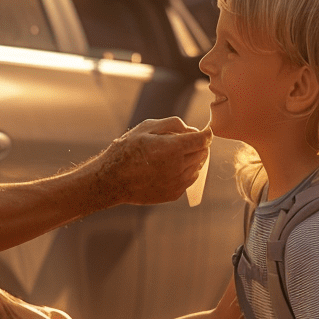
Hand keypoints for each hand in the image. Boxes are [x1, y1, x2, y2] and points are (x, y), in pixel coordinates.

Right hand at [96, 117, 211, 205]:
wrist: (113, 179)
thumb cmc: (127, 150)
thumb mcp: (147, 128)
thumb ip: (173, 124)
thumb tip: (192, 129)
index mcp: (173, 148)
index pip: (202, 140)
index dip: (206, 134)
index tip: (206, 132)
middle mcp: (178, 167)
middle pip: (202, 153)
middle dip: (199, 146)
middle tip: (188, 141)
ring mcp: (176, 183)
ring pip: (197, 168)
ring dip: (193, 159)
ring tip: (176, 154)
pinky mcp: (173, 194)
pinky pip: (189, 180)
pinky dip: (186, 172)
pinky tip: (171, 167)